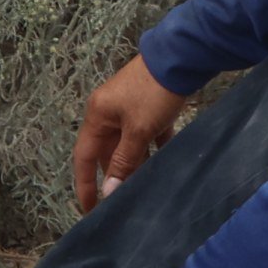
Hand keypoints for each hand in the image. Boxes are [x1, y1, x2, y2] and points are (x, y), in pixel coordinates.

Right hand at [72, 55, 189, 211]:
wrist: (182, 56)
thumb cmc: (154, 94)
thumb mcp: (138, 131)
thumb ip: (123, 161)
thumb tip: (108, 191)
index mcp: (98, 115)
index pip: (84, 157)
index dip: (85, 185)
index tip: (90, 210)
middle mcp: (109, 111)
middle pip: (107, 151)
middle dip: (115, 175)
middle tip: (125, 202)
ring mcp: (129, 106)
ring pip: (129, 144)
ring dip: (136, 163)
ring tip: (145, 187)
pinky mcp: (149, 104)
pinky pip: (147, 133)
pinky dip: (153, 147)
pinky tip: (165, 163)